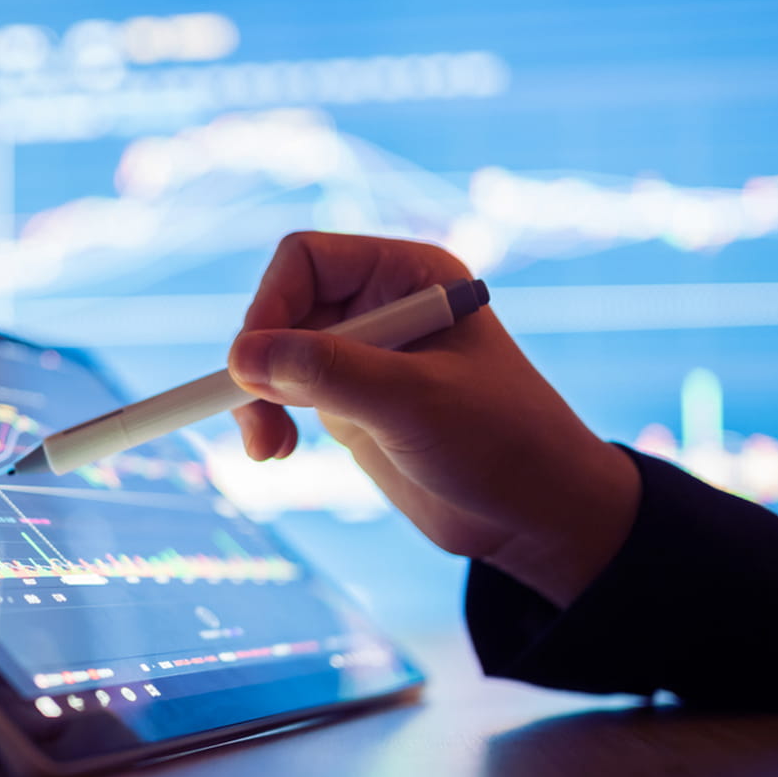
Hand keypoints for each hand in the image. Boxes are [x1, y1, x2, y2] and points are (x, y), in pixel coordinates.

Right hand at [227, 231, 639, 607]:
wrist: (536, 516)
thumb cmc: (501, 444)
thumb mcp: (413, 403)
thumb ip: (329, 373)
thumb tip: (242, 356)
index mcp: (409, 276)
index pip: (307, 260)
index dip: (271, 304)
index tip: (252, 365)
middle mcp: (382, 305)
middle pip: (281, 305)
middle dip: (260, 360)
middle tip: (256, 416)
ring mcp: (364, 355)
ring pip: (274, 353)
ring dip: (256, 396)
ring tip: (268, 447)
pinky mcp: (351, 402)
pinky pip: (284, 392)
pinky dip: (268, 417)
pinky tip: (276, 451)